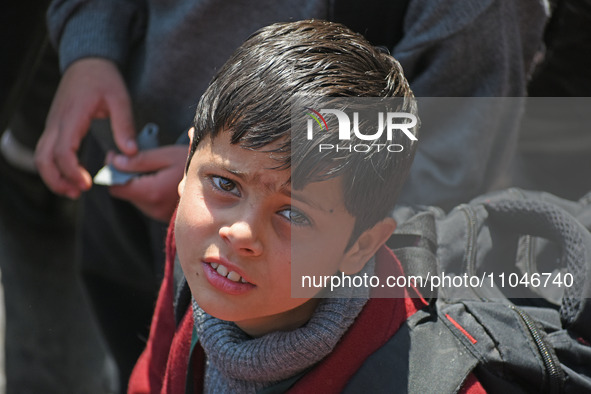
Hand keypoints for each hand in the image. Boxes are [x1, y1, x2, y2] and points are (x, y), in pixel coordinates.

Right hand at [35, 58, 136, 198]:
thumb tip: (130, 153)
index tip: (87, 184)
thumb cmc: (103, 78)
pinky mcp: (55, 127)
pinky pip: (46, 151)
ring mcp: (52, 124)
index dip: (71, 171)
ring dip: (53, 177)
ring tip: (74, 190)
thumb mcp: (120, 98)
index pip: (62, 150)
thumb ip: (125, 126)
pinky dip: (54, 167)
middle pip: (43, 158)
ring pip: (40, 157)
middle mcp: (56, 122)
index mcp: (72, 116)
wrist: (87, 62)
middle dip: (57, 180)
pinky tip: (72, 176)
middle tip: (78, 193)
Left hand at [108, 145, 188, 221]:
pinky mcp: (164, 215)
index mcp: (152, 192)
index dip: (113, 172)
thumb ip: (139, 160)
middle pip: (125, 193)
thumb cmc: (193, 164)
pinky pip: (147, 202)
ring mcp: (159, 213)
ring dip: (138, 183)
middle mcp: (153, 207)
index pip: (117, 187)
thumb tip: (115, 161)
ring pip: (135, 198)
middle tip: (135, 158)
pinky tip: (160, 179)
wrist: (220, 181)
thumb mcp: (166, 156)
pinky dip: (148, 190)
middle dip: (127, 176)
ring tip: (152, 169)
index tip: (116, 158)